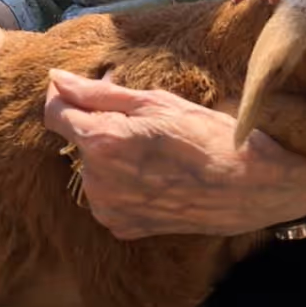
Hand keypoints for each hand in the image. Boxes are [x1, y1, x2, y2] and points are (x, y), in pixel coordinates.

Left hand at [45, 70, 305, 239]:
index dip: (66, 95)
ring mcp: (109, 209)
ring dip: (115, 153)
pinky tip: (159, 174)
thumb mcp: (158, 102)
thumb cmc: (209, 135)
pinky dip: (125, 181)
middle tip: (147, 118)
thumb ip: (100, 92)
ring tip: (160, 149)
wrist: (249, 187)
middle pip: (81, 139)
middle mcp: (97, 181)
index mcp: (103, 142)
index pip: (56, 113)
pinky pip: (109, 195)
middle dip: (103, 122)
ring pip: (95, 167)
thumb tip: (56, 78)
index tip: (86, 88)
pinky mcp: (124, 227)